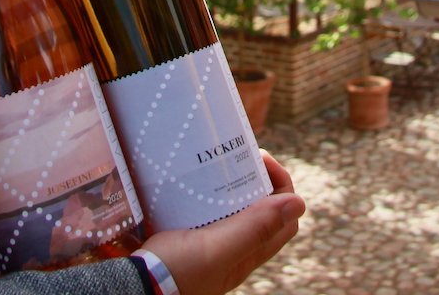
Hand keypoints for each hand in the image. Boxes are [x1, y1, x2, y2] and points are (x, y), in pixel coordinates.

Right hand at [140, 152, 304, 294]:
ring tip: (217, 164)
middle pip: (265, 210)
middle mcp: (237, 249)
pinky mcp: (192, 239)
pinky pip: (212, 212)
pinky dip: (211, 194)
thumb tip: (298, 203)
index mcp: (250, 251)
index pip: (286, 215)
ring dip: (234, 185)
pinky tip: (195, 183)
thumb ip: (255, 228)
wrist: (140, 287)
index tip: (260, 159)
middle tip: (237, 156)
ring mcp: (215, 245)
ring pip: (238, 209)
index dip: (281, 183)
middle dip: (260, 178)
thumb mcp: (217, 248)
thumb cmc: (179, 271)